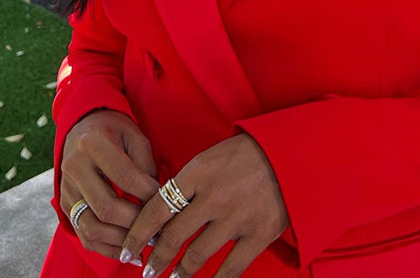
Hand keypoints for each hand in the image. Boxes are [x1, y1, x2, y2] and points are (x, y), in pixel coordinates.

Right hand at [60, 109, 161, 262]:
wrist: (82, 128)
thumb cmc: (114, 131)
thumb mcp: (134, 135)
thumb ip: (145, 165)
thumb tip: (156, 200)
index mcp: (93, 143)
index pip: (124, 177)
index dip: (147, 194)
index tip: (165, 201)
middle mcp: (74, 167)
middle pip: (106, 207)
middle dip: (135, 222)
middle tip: (158, 229)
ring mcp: (65, 189)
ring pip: (91, 227)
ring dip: (121, 241)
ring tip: (145, 244)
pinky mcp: (65, 205)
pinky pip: (84, 235)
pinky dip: (106, 248)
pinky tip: (127, 252)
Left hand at [120, 132, 289, 276]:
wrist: (292, 153)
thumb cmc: (248, 153)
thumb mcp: (212, 157)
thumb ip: (189, 183)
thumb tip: (164, 213)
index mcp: (197, 172)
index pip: (157, 208)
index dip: (138, 234)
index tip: (128, 250)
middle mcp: (213, 196)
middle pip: (173, 237)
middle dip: (155, 259)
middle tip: (146, 271)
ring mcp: (236, 218)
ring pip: (196, 257)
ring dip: (179, 273)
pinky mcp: (258, 235)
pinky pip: (230, 269)